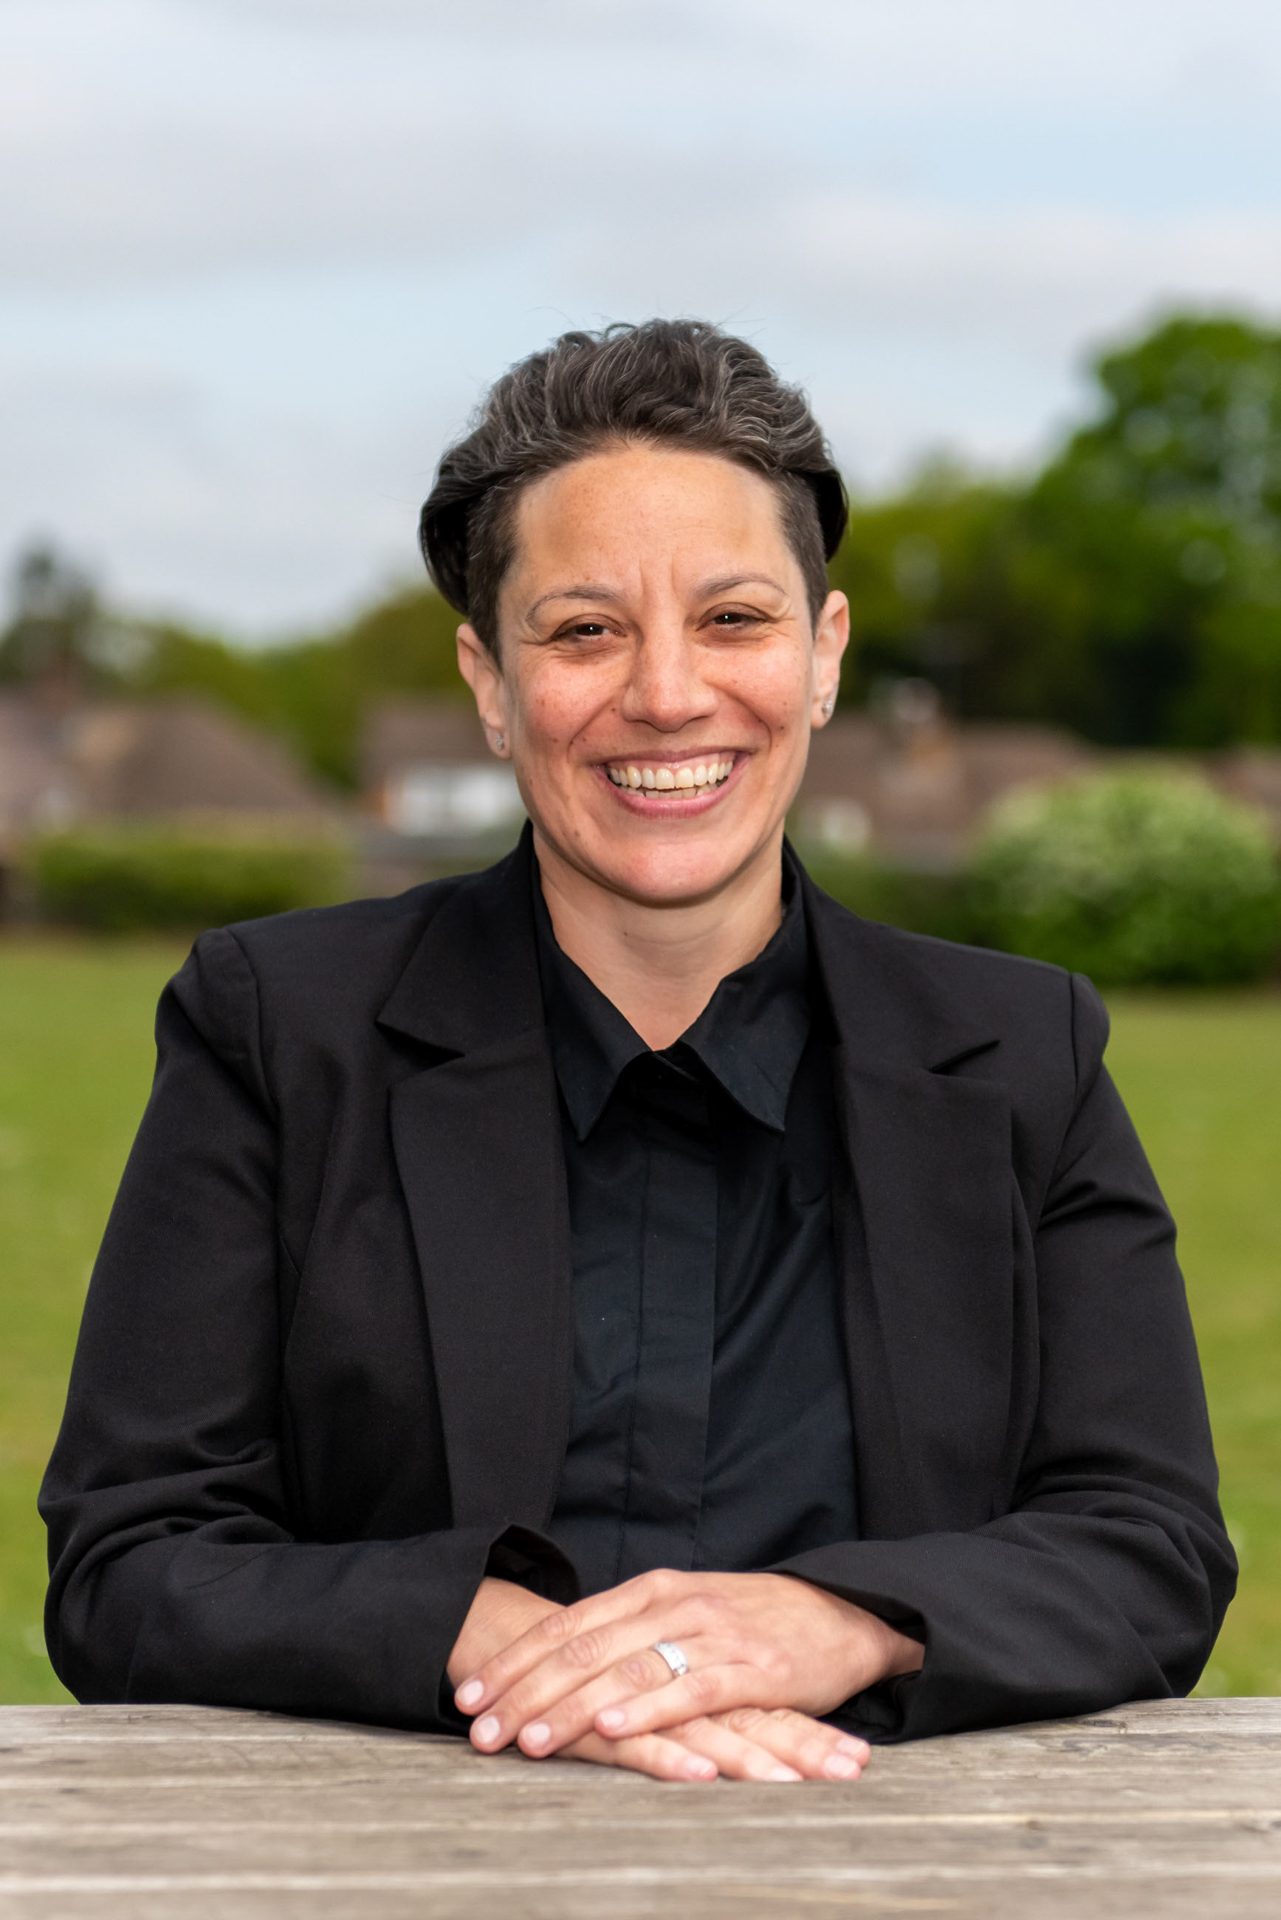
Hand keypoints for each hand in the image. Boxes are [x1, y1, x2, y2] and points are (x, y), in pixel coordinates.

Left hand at [454, 1568, 921, 1765]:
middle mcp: (673, 1605)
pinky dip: (644, 1709)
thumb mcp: (687, 1613)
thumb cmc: (755, 1621)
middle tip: (477, 1726)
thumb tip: (566, 1663)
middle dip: (522, 1689)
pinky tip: (610, 1727)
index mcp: (652, 1590)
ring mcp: (711, 1635)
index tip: (467, 1691)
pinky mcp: (749, 1668)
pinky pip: (687, 1690)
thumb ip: (633, 1633)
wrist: (842, 1613)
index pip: (567, 1623)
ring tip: (525, 1738)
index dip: (514, 1658)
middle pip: (582, 1647)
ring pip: (624, 1670)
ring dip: (568, 1707)